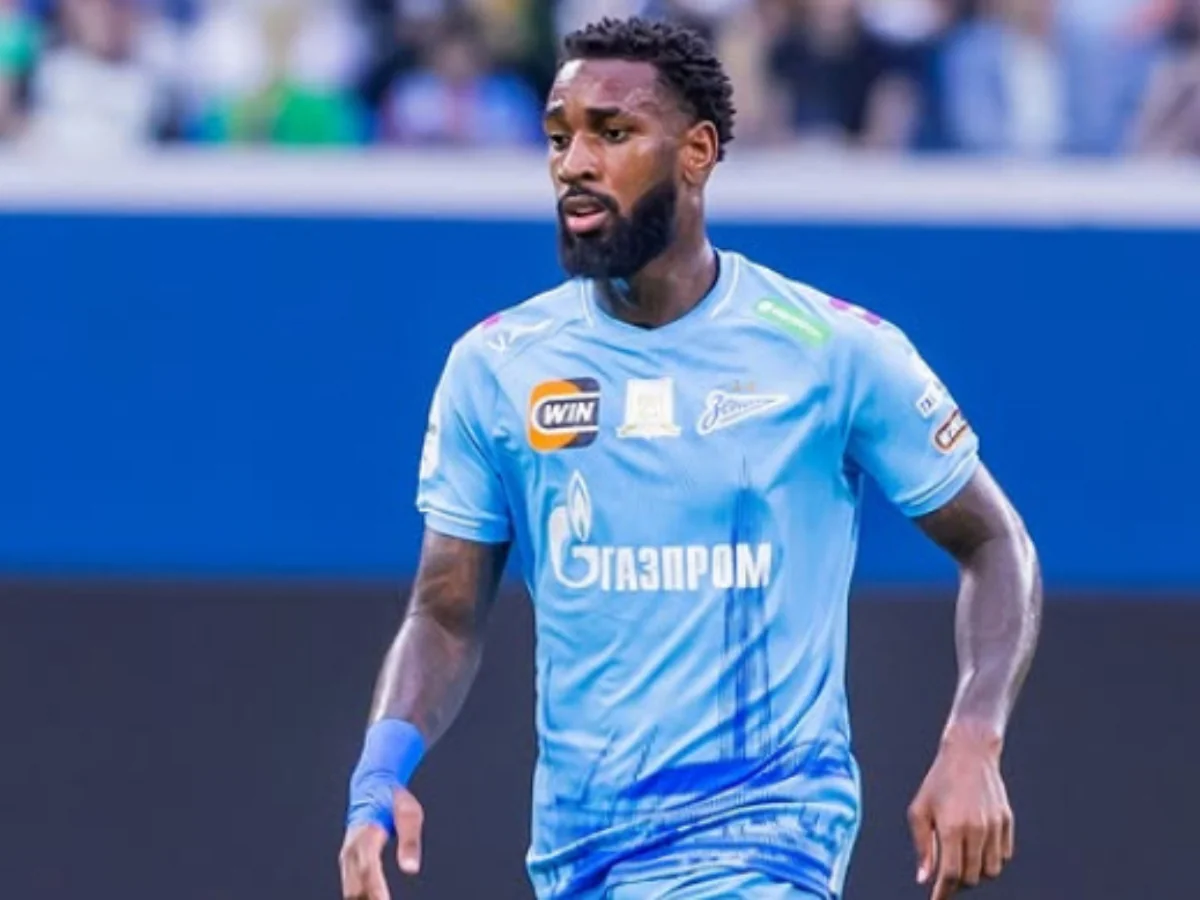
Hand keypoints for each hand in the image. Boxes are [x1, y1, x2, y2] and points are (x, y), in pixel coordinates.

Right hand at [339, 787, 424, 899]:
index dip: (375, 889)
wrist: (371, 787)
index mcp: (366, 834)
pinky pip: (352, 888)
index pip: (368, 868)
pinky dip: (362, 899)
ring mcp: (347, 857)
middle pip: (356, 886)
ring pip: (351, 891)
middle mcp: (352, 848)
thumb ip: (410, 842)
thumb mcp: (410, 814)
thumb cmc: (394, 801)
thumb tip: (411, 870)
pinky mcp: (348, 863)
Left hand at [907, 722, 1012, 898]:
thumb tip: (924, 878)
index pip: (951, 874)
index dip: (943, 893)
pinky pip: (1003, 856)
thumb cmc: (939, 781)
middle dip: (957, 883)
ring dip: (976, 874)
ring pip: (990, 871)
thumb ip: (922, 847)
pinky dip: (990, 860)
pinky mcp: (1007, 822)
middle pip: (971, 877)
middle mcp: (977, 829)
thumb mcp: (919, 810)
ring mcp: (995, 826)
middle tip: (946, 877)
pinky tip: (976, 848)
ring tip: (961, 861)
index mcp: (952, 827)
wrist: (969, 754)